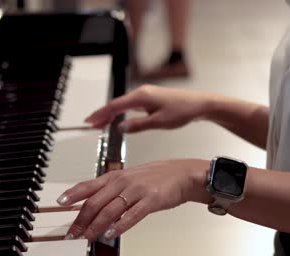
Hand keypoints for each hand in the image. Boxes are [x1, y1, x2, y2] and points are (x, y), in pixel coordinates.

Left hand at [56, 159, 211, 240]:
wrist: (182, 173)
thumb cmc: (155, 177)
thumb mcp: (129, 178)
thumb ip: (111, 190)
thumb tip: (92, 204)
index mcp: (116, 175)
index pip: (88, 185)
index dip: (73, 194)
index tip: (60, 203)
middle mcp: (123, 181)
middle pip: (95, 201)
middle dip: (81, 220)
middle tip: (73, 233)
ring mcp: (137, 189)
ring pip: (110, 210)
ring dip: (96, 226)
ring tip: (87, 237)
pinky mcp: (151, 199)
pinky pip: (132, 215)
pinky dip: (120, 226)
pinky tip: (111, 233)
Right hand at [85, 84, 217, 132]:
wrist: (199, 104)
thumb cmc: (183, 111)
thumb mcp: (159, 122)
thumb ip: (138, 125)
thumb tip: (121, 128)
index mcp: (141, 96)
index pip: (115, 106)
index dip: (100, 114)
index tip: (89, 121)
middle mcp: (141, 92)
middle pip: (116, 104)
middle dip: (102, 114)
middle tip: (91, 124)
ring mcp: (146, 94)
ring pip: (123, 104)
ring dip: (111, 113)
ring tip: (100, 123)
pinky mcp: (150, 98)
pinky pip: (130, 105)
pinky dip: (121, 112)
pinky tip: (119, 118)